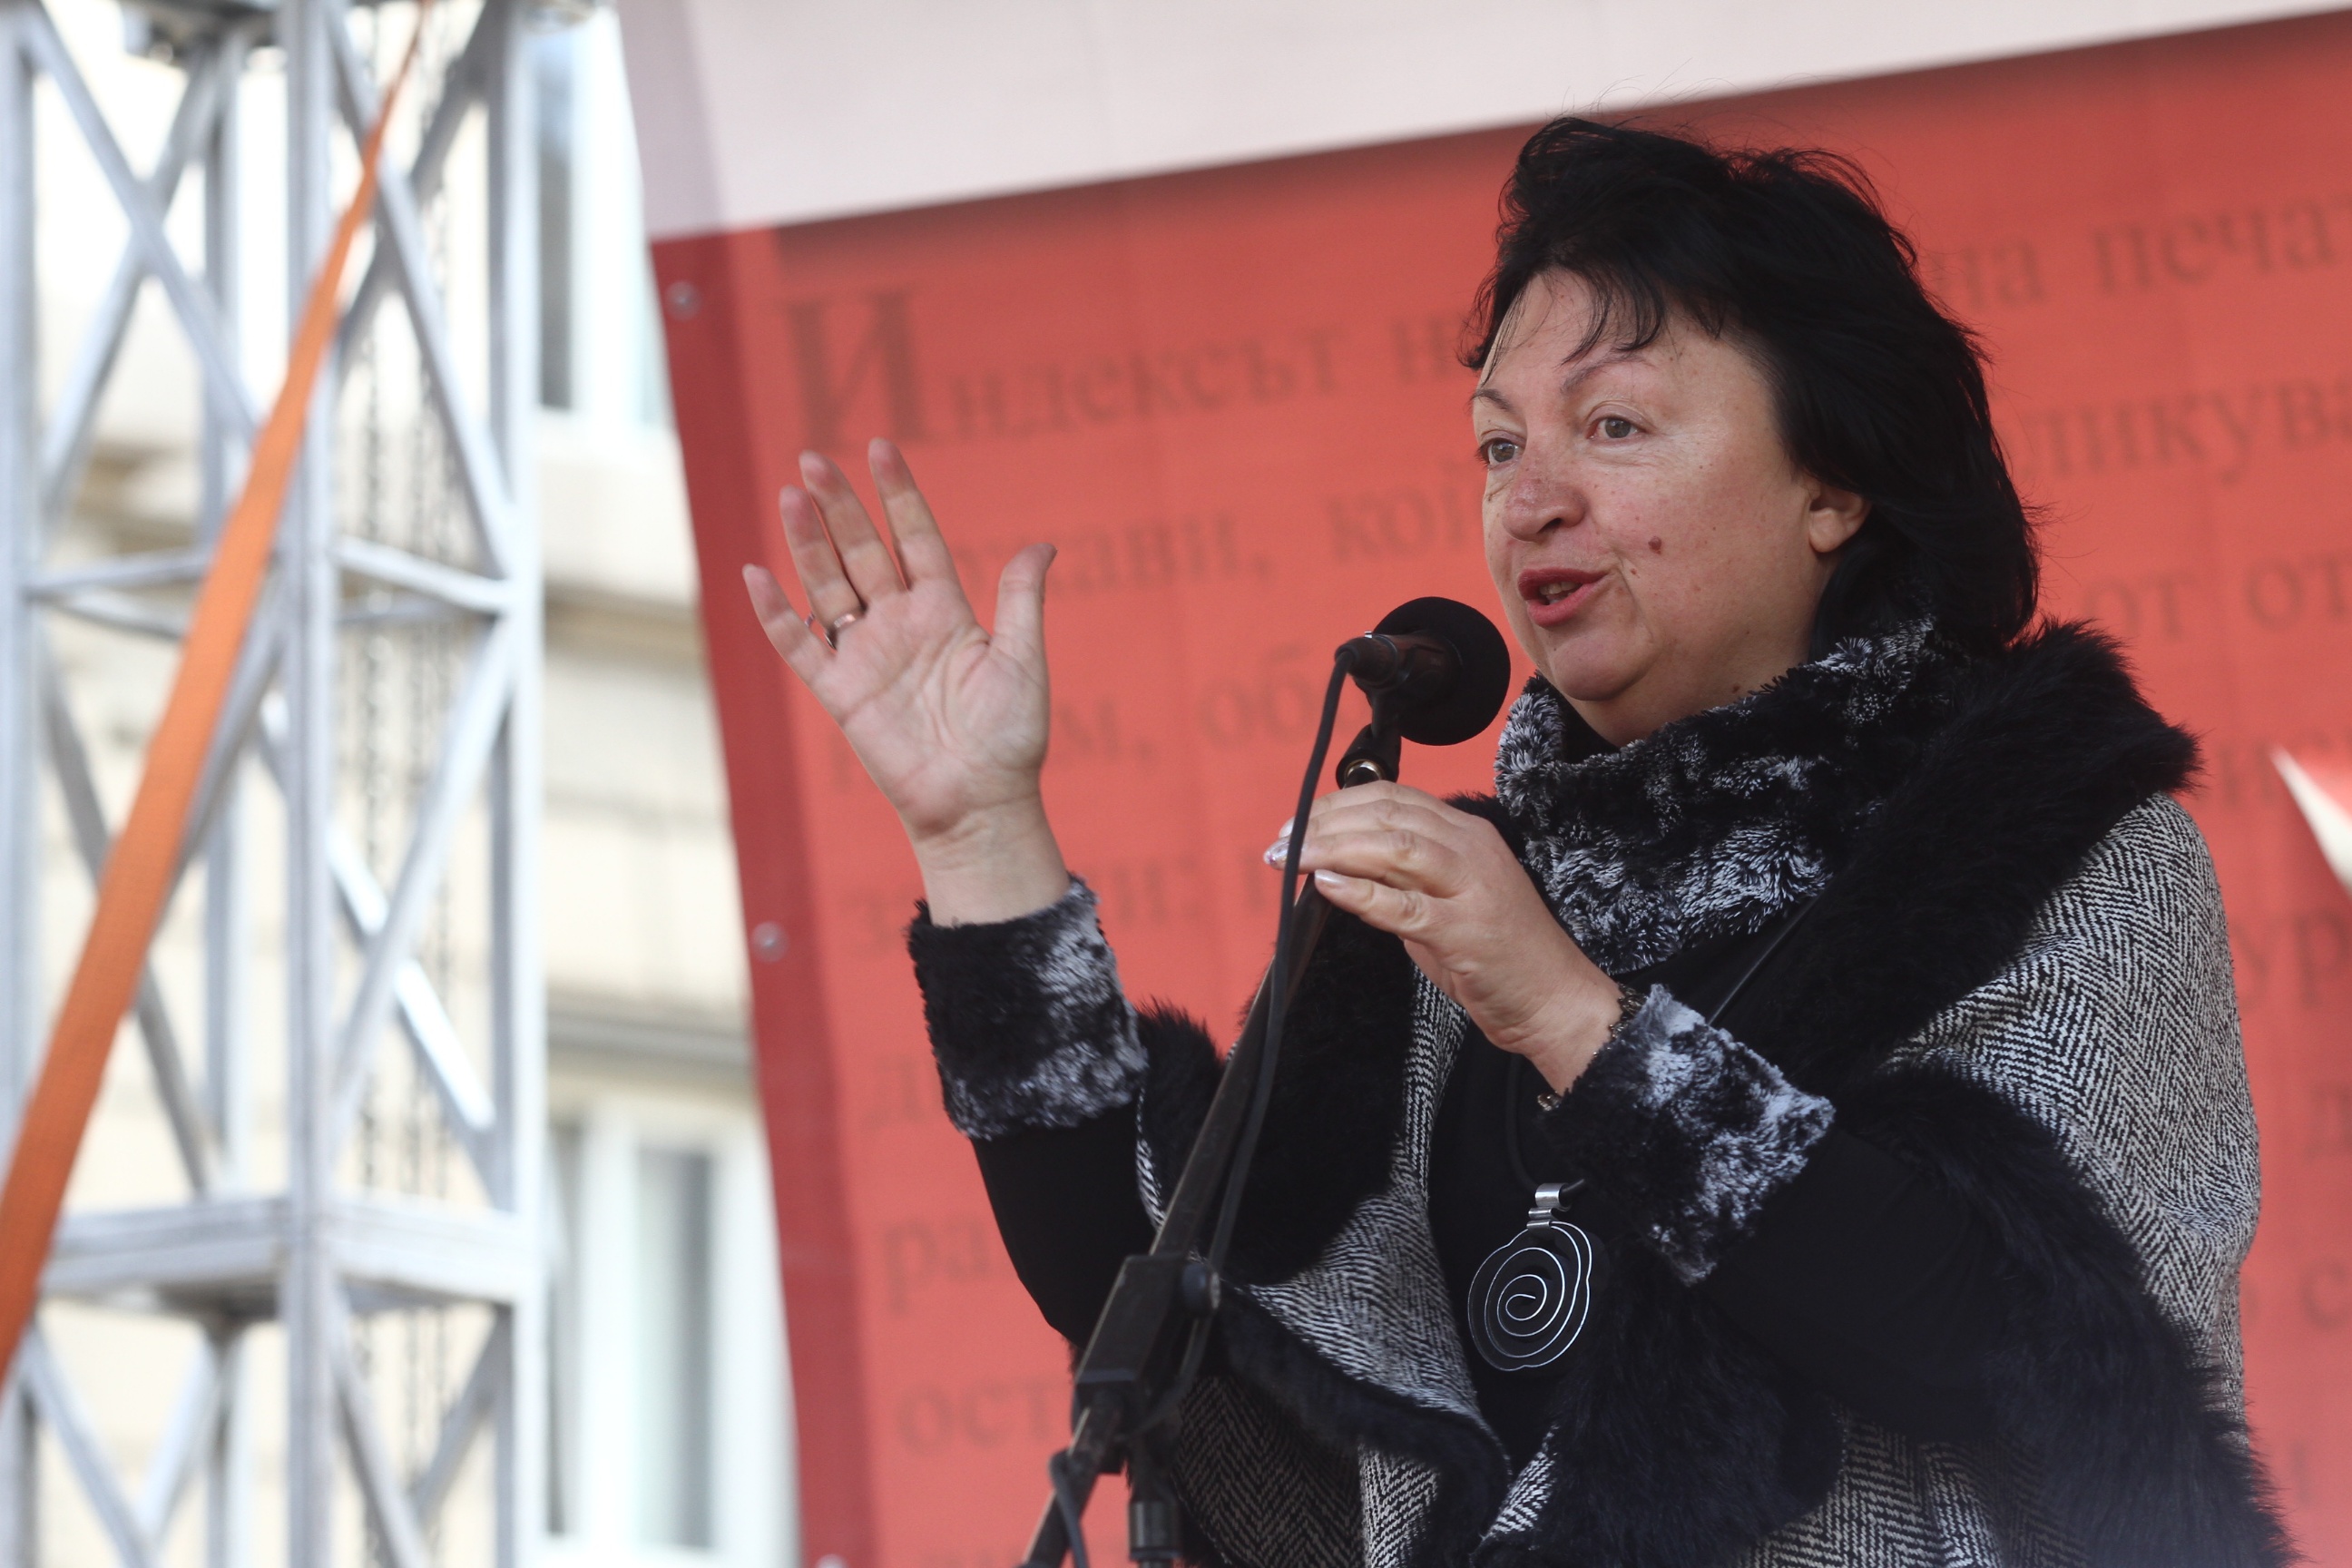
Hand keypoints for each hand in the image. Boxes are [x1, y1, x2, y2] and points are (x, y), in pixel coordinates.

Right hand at [745, 440, 1068, 922]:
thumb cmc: (1010, 737)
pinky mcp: (841, 693)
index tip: (881, 448)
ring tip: (789, 494)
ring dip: (807, 541)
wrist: (980, 803)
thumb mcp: (1024, 660)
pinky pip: (800, 646)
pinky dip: (776, 613)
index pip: (915, 537)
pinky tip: (756, 573)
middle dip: (839, 505)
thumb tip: (1043, 543)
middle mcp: (901, 625)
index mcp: (945, 611)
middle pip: (862, 551)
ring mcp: (867, 656)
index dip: (898, 495)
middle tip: (813, 458)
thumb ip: (1022, 600)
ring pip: (828, 585)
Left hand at [1282, 784, 1621, 1092]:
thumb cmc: (1498, 955)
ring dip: (1333, 849)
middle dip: (1325, 823)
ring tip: (1292, 859)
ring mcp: (1471, 888)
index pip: (1393, 798)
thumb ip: (1400, 879)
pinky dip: (1361, 892)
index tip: (1298, 823)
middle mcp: (1471, 849)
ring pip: (1394, 847)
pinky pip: (1404, 904)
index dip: (1338, 804)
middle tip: (1282, 843)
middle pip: (1387, 815)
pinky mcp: (1465, 932)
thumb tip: (1337, 868)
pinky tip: (1327, 885)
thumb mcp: (1445, 900)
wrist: (1554, 1000)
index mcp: (1467, 834)